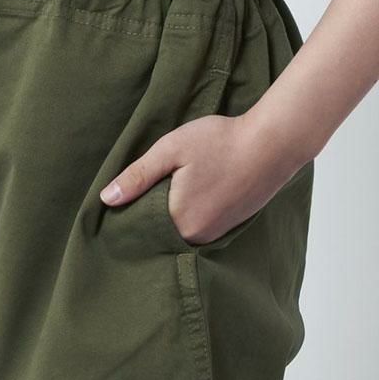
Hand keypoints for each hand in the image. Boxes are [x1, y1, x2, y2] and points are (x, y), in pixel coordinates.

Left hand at [99, 113, 307, 245]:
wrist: (273, 143)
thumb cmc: (221, 142)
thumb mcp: (170, 151)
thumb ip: (137, 177)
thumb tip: (106, 199)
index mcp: (179, 222)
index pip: (140, 228)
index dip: (130, 214)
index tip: (126, 198)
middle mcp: (196, 237)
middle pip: (160, 232)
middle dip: (150, 215)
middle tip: (150, 189)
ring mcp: (215, 234)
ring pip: (179, 231)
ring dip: (171, 216)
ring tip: (171, 190)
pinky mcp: (229, 227)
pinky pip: (198, 228)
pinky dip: (191, 215)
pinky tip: (193, 195)